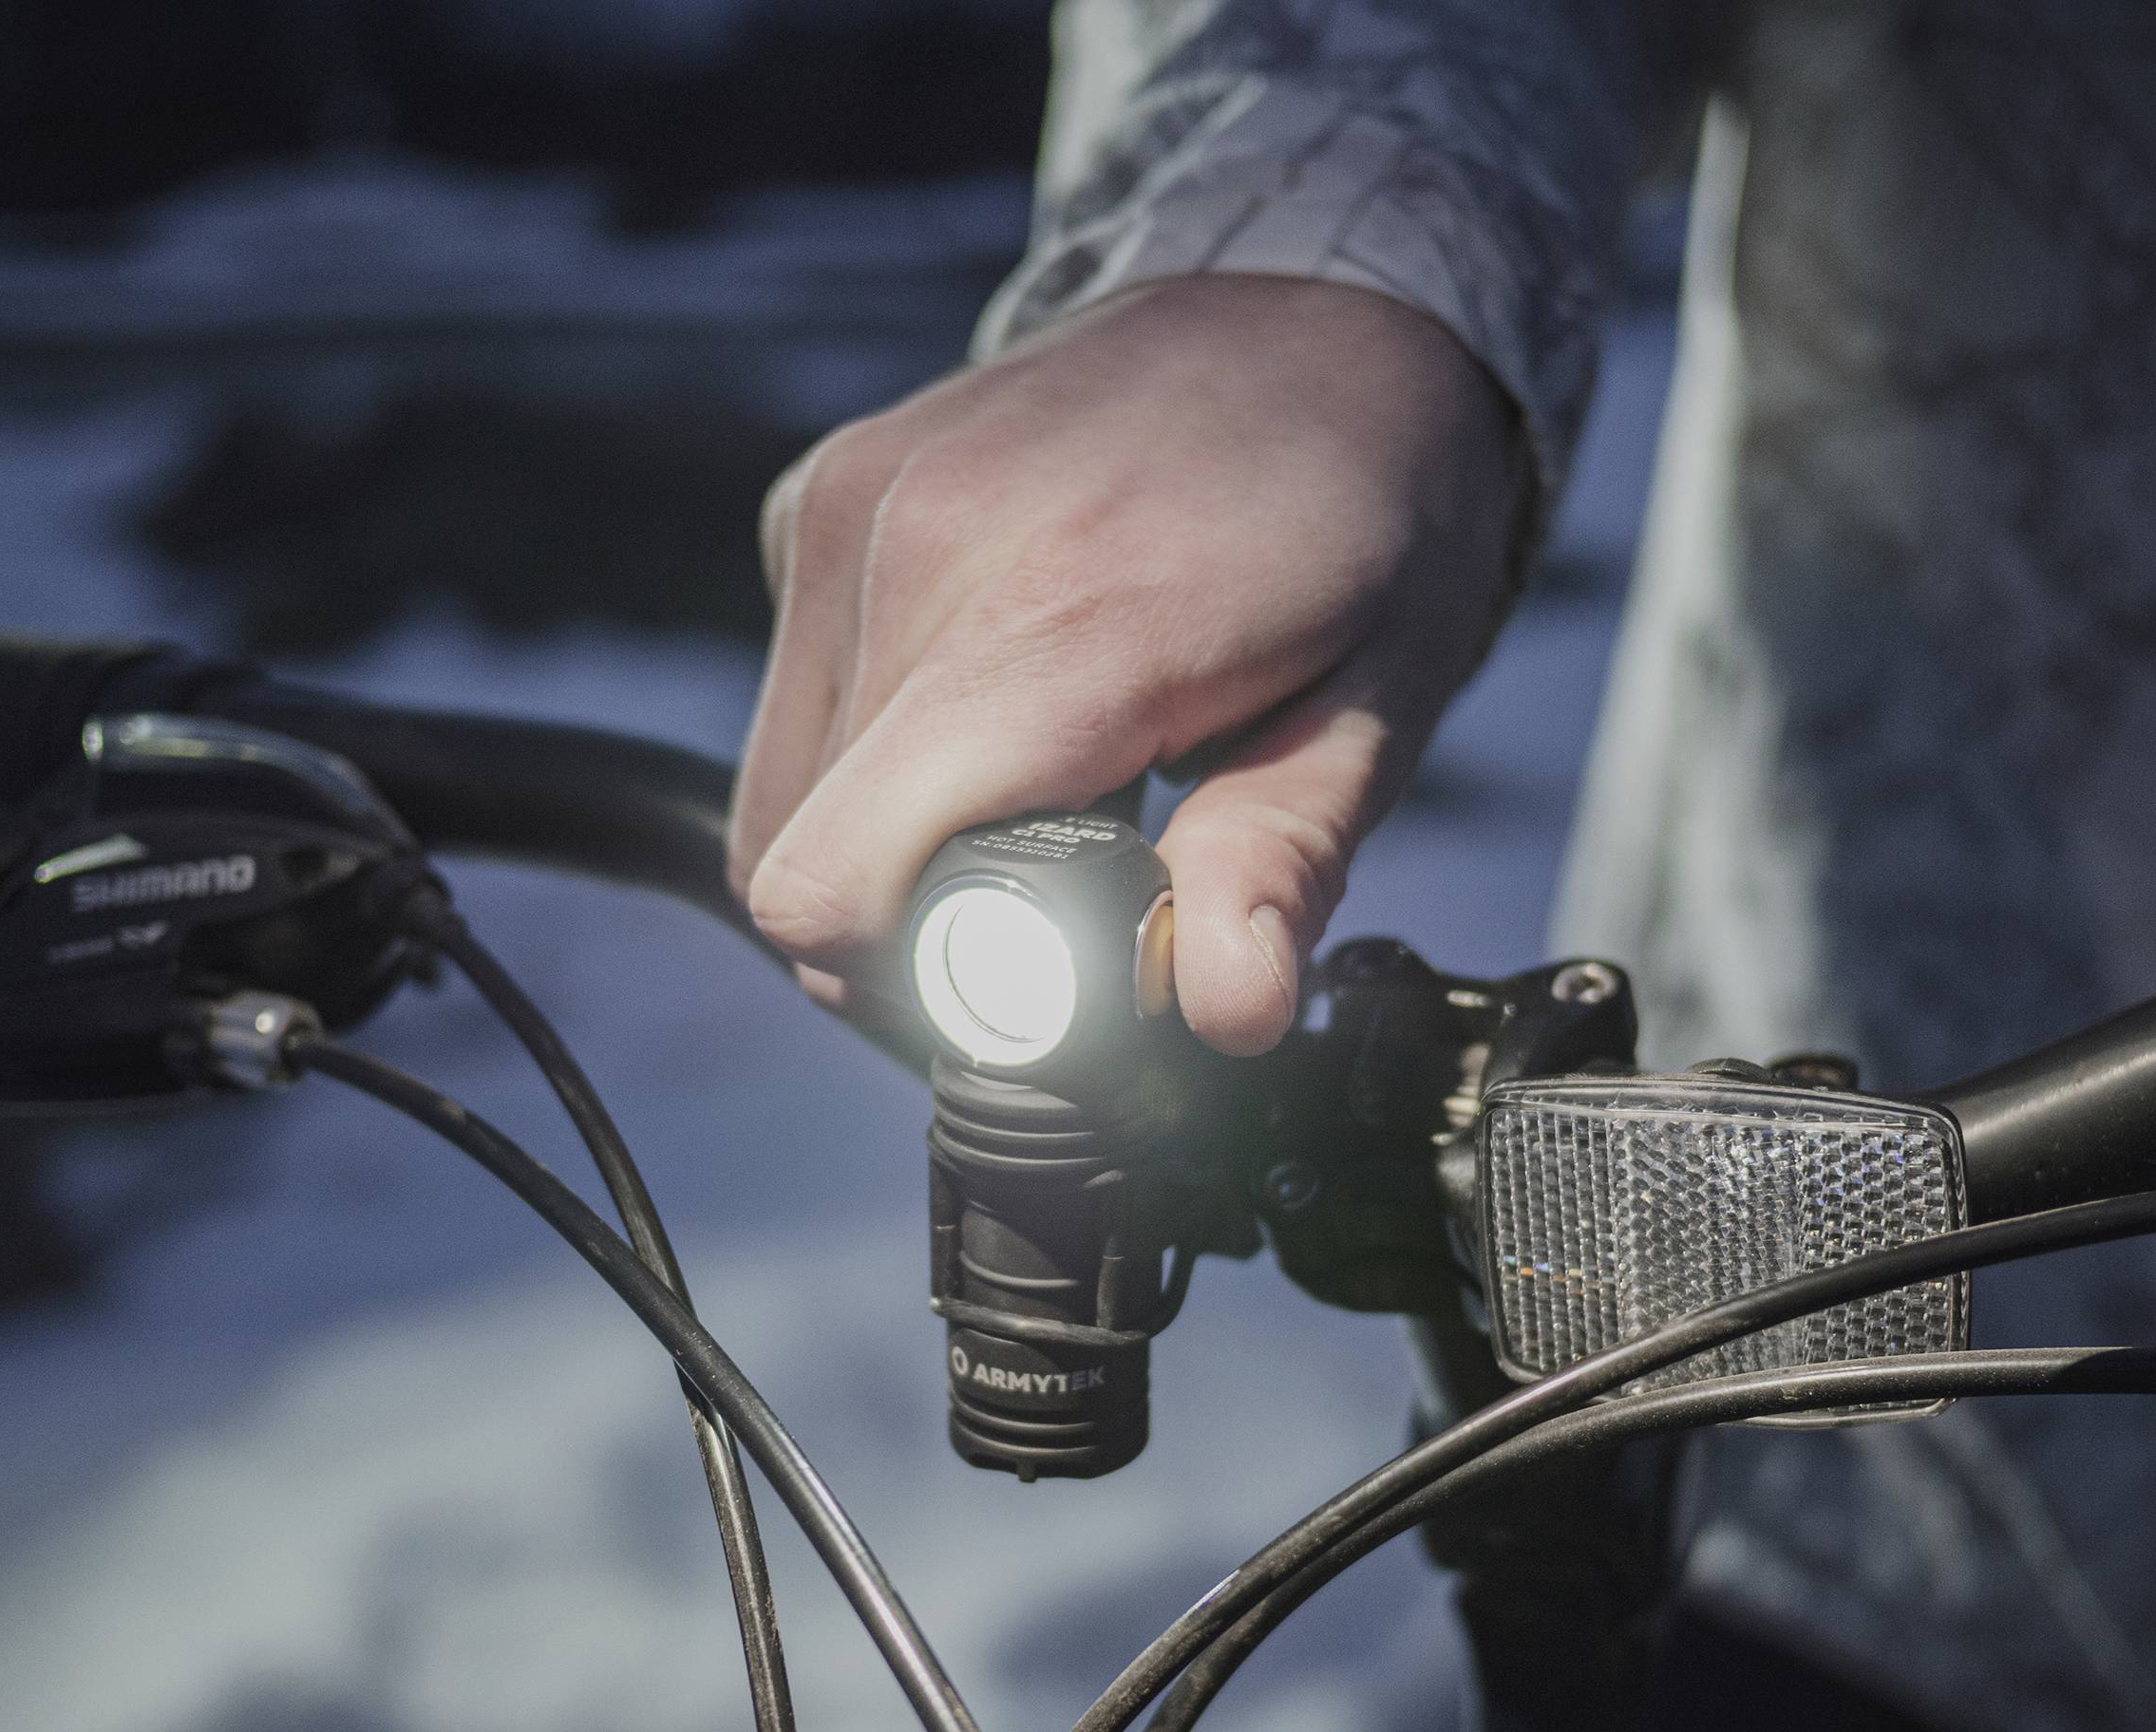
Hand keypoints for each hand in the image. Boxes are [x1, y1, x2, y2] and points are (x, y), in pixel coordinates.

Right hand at [729, 273, 1527, 1054]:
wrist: (1318, 299)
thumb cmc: (1363, 510)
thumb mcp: (1374, 702)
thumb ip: (1276, 862)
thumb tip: (1220, 1009)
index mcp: (1063, 620)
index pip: (838, 882)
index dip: (913, 980)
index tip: (1024, 975)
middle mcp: (922, 548)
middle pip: (800, 858)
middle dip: (909, 913)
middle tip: (1050, 882)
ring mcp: (856, 504)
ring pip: (780, 787)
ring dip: (882, 825)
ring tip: (1031, 777)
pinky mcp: (822, 489)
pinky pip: (795, 691)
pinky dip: (868, 737)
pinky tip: (991, 692)